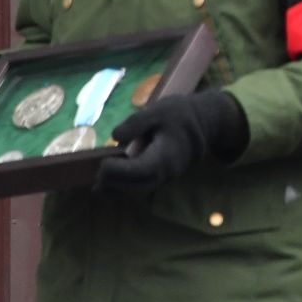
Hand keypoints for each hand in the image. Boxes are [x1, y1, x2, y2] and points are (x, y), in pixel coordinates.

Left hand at [94, 89, 249, 196]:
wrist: (204, 122)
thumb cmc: (180, 114)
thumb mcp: (158, 110)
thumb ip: (136, 122)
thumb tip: (115, 137)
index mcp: (165, 155)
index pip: (139, 171)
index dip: (118, 171)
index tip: (104, 162)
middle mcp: (166, 172)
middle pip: (137, 187)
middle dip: (114, 184)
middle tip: (97, 173)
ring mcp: (166, 177)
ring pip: (139, 191)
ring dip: (118, 189)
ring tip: (99, 181)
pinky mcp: (163, 176)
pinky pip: (142, 187)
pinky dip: (126, 186)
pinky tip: (111, 180)